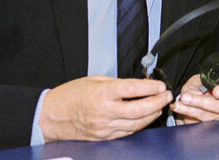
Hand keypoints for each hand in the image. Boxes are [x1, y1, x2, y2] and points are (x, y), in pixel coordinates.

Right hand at [39, 75, 172, 141]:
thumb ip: (118, 83)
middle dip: (157, 103)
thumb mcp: (95, 80)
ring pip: (136, 124)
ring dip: (152, 115)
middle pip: (139, 110)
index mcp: (102, 93)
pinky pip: (127, 132)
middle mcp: (104, 111)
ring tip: (160, 106)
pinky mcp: (103, 137)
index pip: (132, 89)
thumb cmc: (71, 95)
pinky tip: (146, 118)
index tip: (160, 85)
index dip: (150, 87)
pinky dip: (139, 125)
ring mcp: (104, 127)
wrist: (51, 115)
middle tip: (166, 96)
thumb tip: (140, 84)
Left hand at [171, 68, 218, 123]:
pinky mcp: (217, 123)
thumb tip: (206, 77)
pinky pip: (206, 117)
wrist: (186, 106)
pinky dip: (191, 110)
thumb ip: (203, 77)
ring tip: (185, 98)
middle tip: (216, 91)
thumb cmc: (197, 89)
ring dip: (200, 102)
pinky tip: (181, 106)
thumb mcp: (198, 80)